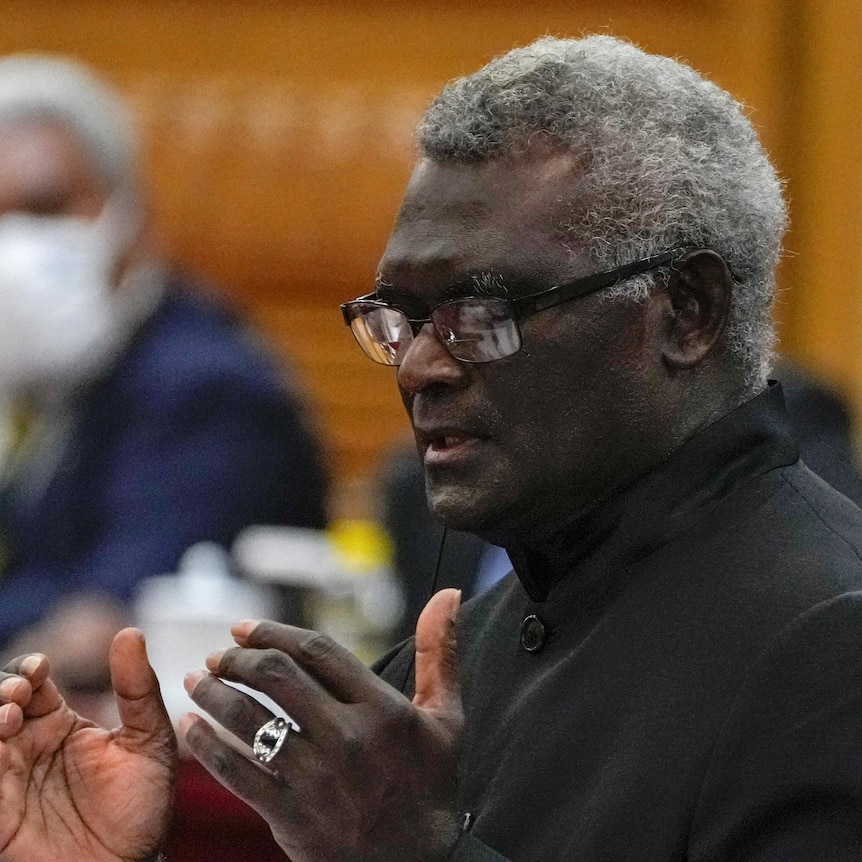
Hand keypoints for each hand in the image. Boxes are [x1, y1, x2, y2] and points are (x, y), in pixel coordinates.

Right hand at [0, 629, 176, 861]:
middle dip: (1, 688)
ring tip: (9, 715)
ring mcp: (6, 779)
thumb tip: (128, 632)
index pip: (30, 681)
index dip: (28, 668)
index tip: (41, 668)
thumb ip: (139, 690)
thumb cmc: (141, 809)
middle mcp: (27, 746)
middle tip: (19, 692)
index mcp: (59, 723)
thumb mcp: (150, 742)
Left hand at [181, 588, 463, 861]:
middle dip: (238, 658)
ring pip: (250, 719)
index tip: (244, 627)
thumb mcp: (447, 718)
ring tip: (197, 679)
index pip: (318, 651)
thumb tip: (450, 592)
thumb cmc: (432, 786)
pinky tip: (191, 727)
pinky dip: (207, 745)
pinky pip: (236, 773)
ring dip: (214, 693)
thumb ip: (440, 652)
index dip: (274, 632)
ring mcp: (317, 778)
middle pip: (277, 676)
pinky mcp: (292, 817)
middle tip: (219, 654)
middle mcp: (348, 737)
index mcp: (383, 708)